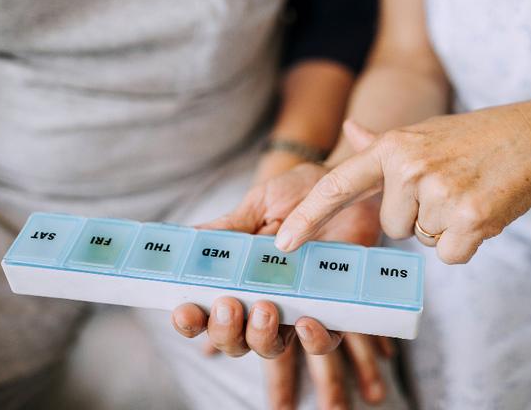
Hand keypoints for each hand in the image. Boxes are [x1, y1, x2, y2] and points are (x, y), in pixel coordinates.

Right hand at [171, 160, 391, 407]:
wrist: (346, 184)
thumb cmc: (298, 195)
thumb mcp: (259, 205)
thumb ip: (227, 227)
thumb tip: (188, 239)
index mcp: (235, 279)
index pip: (204, 313)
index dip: (189, 320)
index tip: (184, 309)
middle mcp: (261, 301)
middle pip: (233, 340)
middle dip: (223, 331)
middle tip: (227, 304)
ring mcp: (295, 309)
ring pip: (270, 347)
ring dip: (260, 337)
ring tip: (263, 308)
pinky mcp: (332, 310)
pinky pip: (323, 342)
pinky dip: (313, 341)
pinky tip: (307, 321)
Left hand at [275, 99, 530, 262]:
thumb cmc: (476, 137)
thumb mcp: (424, 132)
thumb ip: (381, 143)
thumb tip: (349, 133)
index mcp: (393, 147)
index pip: (338, 185)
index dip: (307, 216)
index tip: (284, 244)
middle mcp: (409, 167)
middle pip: (392, 226)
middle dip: (418, 216)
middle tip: (448, 187)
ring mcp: (440, 192)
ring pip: (423, 240)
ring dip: (445, 226)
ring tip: (468, 193)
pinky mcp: (469, 218)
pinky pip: (450, 254)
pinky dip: (466, 242)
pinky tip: (483, 210)